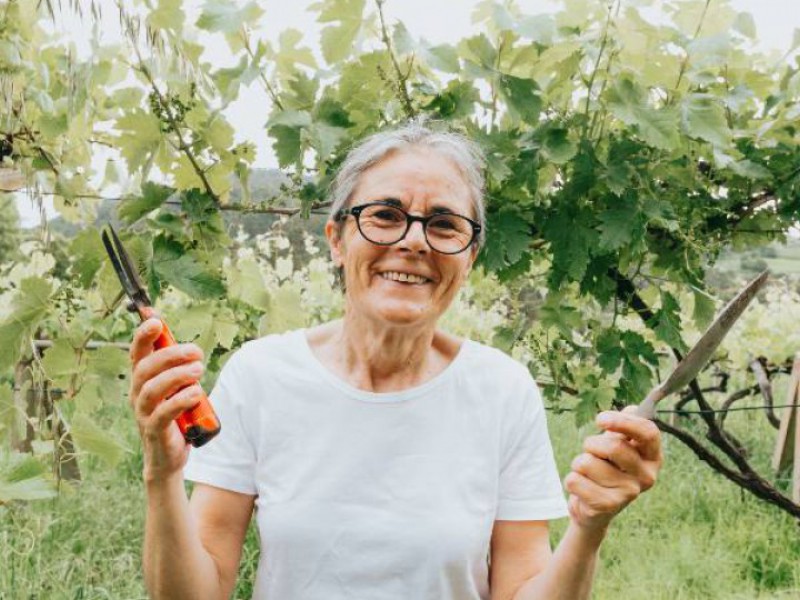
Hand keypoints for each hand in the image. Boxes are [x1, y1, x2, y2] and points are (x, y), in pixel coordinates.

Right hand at [128, 318, 205, 482]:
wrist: (169, 455)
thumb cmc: (174, 416)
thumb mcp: (177, 389)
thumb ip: (179, 370)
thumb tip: (190, 348)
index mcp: (142, 380)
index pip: (137, 353)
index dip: (143, 336)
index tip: (156, 321)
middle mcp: (138, 394)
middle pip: (145, 368)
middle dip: (170, 355)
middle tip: (196, 352)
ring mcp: (143, 413)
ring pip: (152, 389)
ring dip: (177, 375)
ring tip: (199, 370)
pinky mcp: (154, 431)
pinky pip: (163, 414)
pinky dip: (180, 400)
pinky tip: (196, 393)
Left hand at [563, 406, 662, 533]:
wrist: (593, 508)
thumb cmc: (606, 467)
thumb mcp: (617, 443)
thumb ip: (624, 426)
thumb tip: (634, 409)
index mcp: (652, 457)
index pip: (649, 432)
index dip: (623, 421)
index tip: (600, 419)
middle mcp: (647, 476)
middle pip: (614, 446)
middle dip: (592, 444)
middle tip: (591, 453)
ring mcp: (629, 493)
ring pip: (588, 462)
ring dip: (579, 463)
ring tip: (588, 474)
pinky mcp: (608, 506)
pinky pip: (575, 480)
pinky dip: (572, 480)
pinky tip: (583, 489)